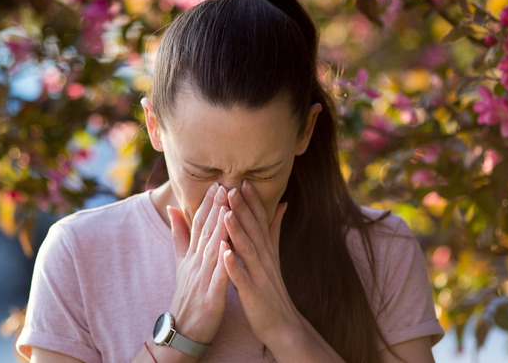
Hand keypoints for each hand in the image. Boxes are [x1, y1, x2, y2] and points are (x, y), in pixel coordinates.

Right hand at [166, 182, 230, 344]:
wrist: (183, 331)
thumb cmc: (188, 295)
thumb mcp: (181, 263)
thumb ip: (179, 235)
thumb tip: (172, 208)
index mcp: (192, 255)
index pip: (199, 224)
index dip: (208, 203)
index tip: (218, 182)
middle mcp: (196, 263)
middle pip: (205, 231)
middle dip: (215, 207)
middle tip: (224, 184)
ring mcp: (202, 280)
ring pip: (212, 249)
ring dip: (219, 227)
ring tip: (227, 207)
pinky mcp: (211, 297)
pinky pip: (218, 277)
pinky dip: (223, 261)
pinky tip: (228, 246)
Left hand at [223, 181, 300, 347]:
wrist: (283, 325)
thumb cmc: (273, 289)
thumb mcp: (275, 256)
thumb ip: (274, 230)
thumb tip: (282, 204)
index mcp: (266, 250)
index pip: (260, 220)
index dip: (252, 201)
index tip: (242, 181)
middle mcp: (265, 259)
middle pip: (253, 230)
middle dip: (243, 208)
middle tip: (231, 186)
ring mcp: (259, 276)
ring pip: (247, 250)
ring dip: (237, 231)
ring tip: (227, 213)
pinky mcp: (252, 293)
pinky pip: (242, 278)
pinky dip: (234, 265)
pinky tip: (224, 253)